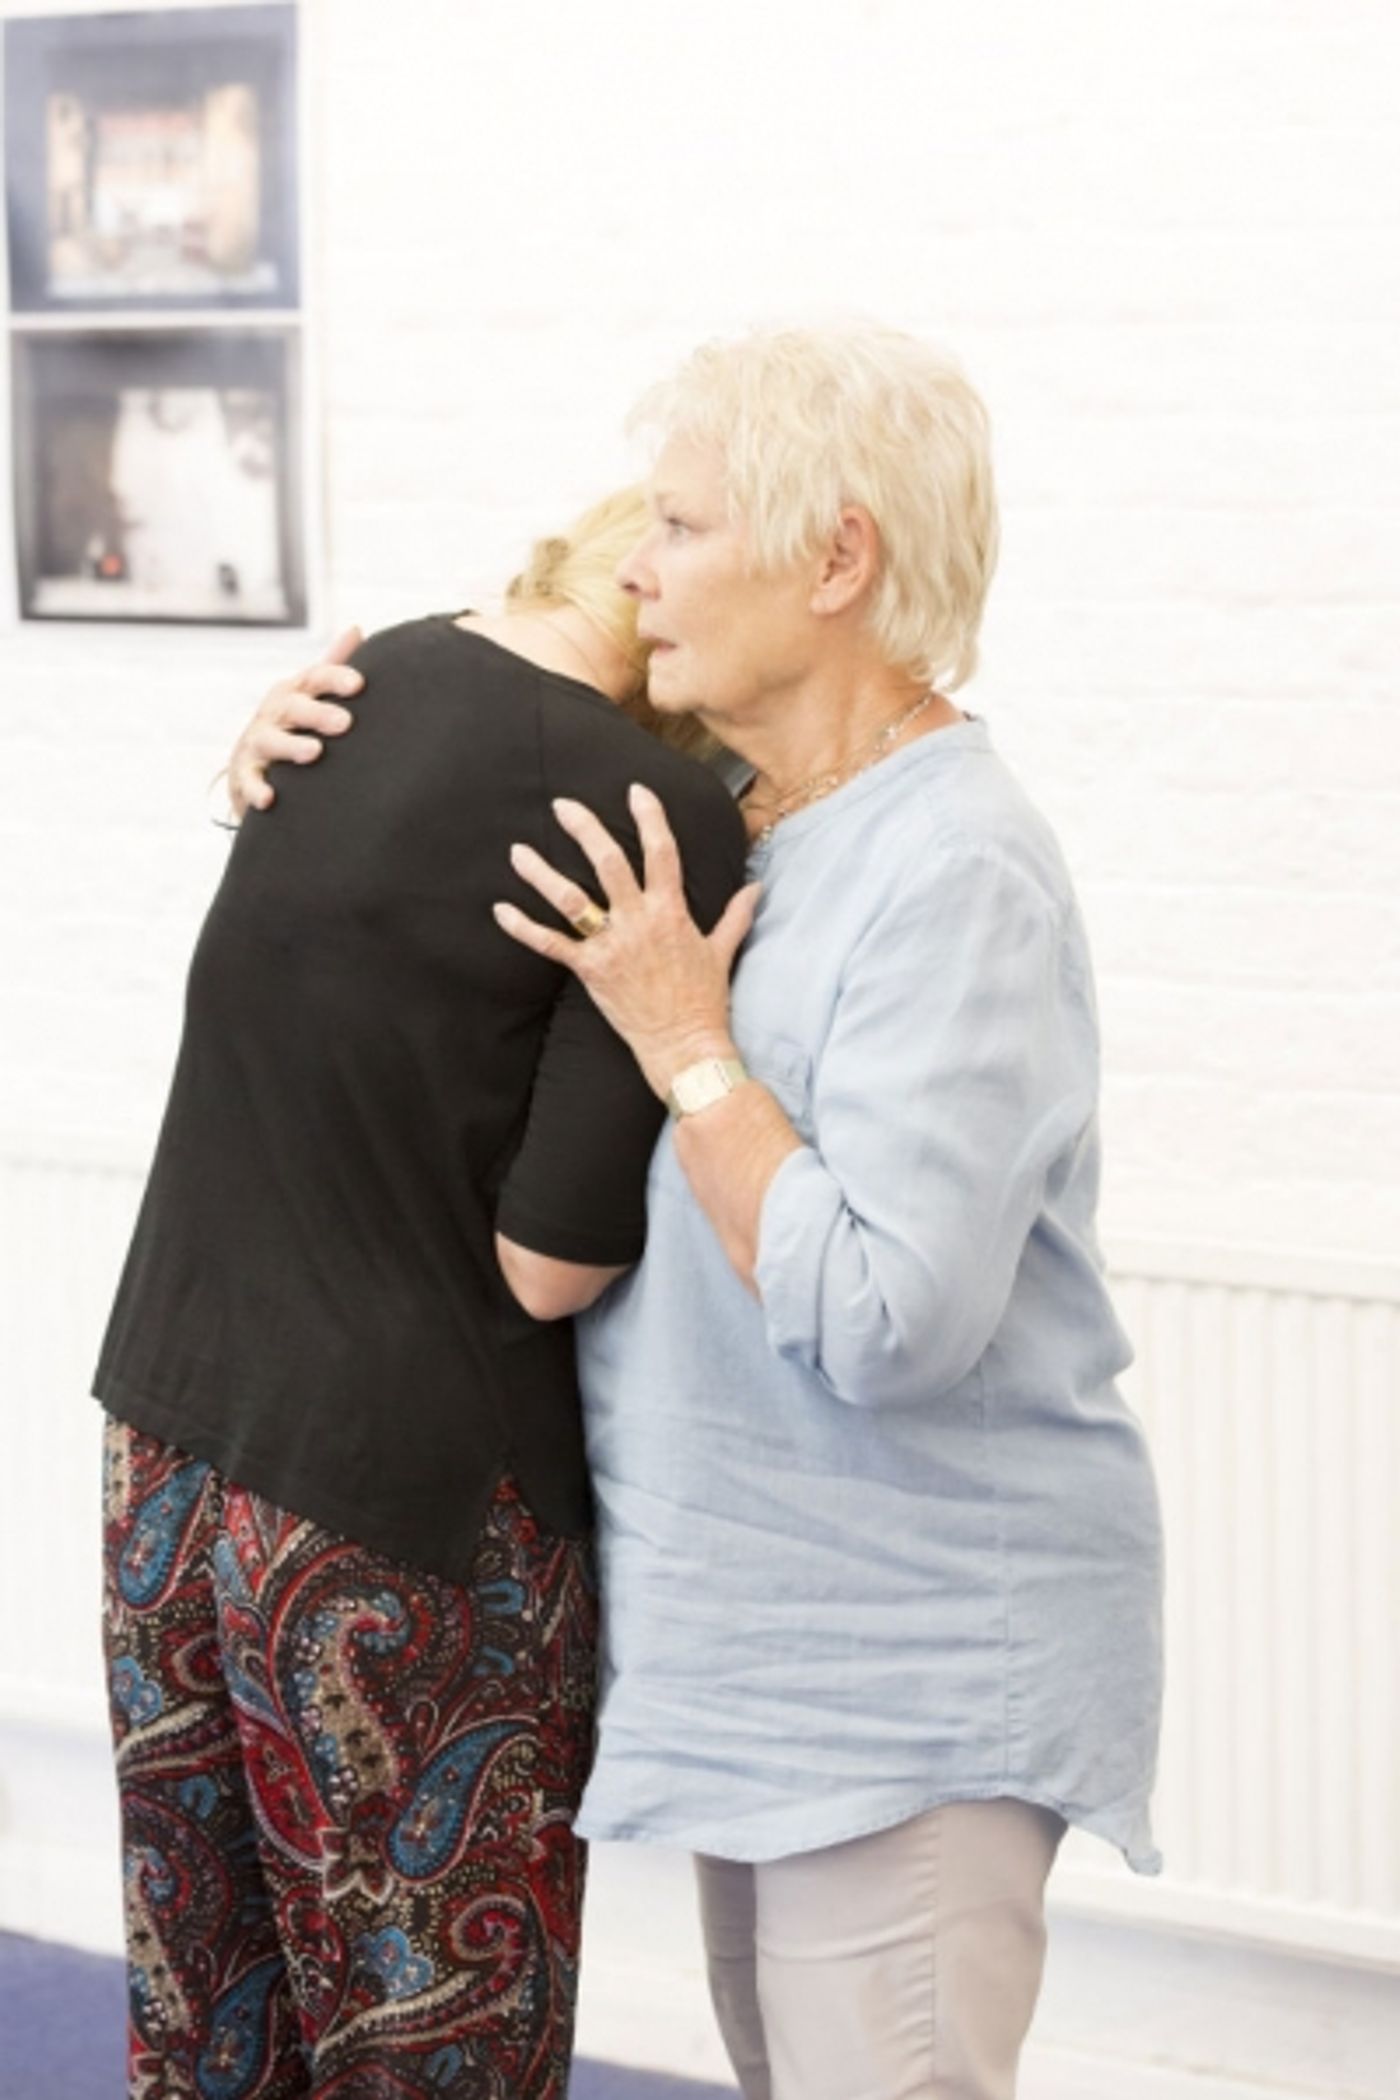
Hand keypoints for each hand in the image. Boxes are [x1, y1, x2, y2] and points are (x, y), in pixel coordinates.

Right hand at [223, 626, 363, 817]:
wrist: (250, 762)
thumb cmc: (292, 724)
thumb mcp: (309, 694)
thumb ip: (332, 665)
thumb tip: (358, 628)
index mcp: (293, 693)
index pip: (314, 678)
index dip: (335, 678)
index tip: (359, 684)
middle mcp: (272, 714)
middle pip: (292, 707)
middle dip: (317, 713)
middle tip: (345, 722)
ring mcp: (256, 743)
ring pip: (270, 742)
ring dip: (291, 747)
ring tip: (314, 752)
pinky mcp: (244, 775)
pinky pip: (248, 782)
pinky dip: (256, 789)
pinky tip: (270, 799)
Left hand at [494, 783, 761, 1098]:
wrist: (684, 1044)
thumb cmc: (705, 1000)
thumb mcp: (722, 951)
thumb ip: (735, 915)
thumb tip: (756, 888)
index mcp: (671, 911)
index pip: (662, 852)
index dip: (649, 818)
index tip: (635, 792)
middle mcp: (639, 921)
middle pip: (608, 863)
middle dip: (584, 830)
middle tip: (563, 806)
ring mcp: (612, 945)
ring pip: (571, 899)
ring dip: (541, 873)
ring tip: (518, 851)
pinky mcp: (590, 970)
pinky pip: (550, 945)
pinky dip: (522, 928)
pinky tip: (500, 910)